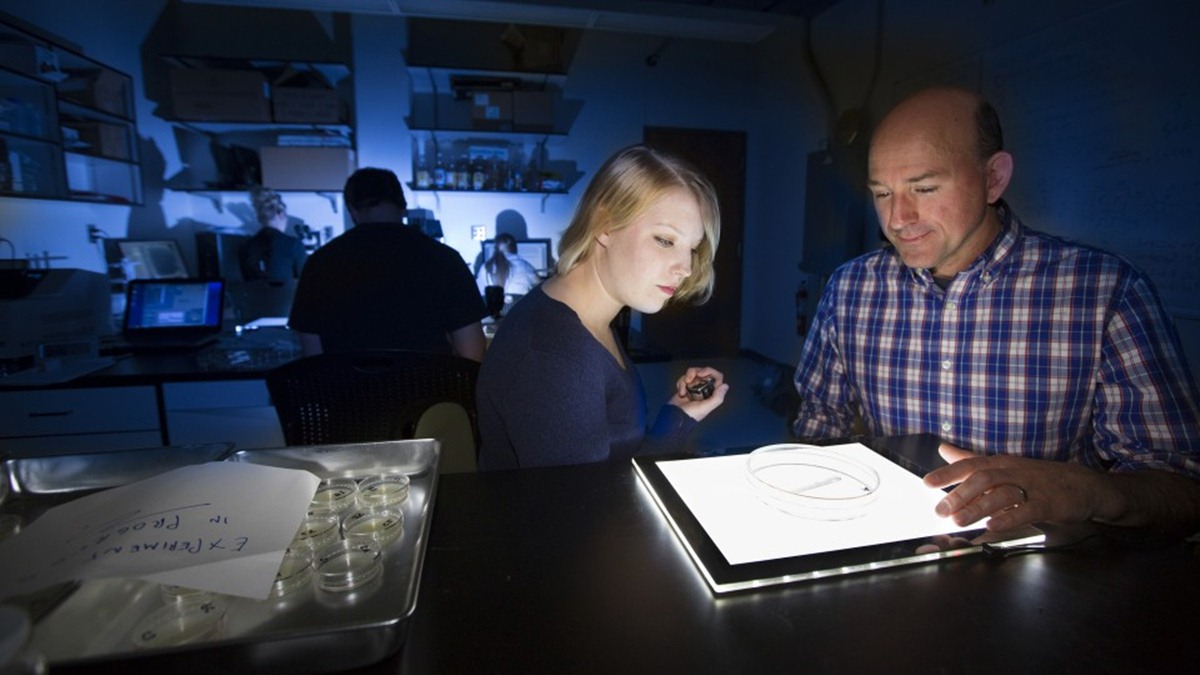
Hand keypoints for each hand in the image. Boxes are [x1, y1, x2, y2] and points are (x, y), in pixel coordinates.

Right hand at [669, 366, 728, 421]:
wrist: (673, 417)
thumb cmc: (689, 415)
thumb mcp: (705, 408)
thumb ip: (717, 398)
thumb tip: (725, 386)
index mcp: (712, 393)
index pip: (717, 377)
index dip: (710, 372)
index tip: (701, 374)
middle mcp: (705, 389)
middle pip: (704, 372)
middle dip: (695, 373)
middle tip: (689, 379)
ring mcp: (695, 387)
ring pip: (693, 373)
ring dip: (687, 378)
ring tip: (683, 388)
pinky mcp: (686, 387)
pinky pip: (685, 378)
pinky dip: (681, 383)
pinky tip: (681, 392)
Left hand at [922, 443, 1109, 532]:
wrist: (1083, 485)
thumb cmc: (1038, 477)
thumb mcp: (1004, 465)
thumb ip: (971, 459)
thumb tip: (943, 449)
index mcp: (1001, 463)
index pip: (970, 465)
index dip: (948, 473)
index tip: (926, 483)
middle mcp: (1014, 472)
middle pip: (983, 479)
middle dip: (959, 494)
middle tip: (940, 510)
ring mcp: (1032, 488)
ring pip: (1001, 494)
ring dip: (978, 508)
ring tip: (958, 521)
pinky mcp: (1048, 504)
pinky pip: (1026, 510)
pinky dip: (1009, 518)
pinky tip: (993, 526)